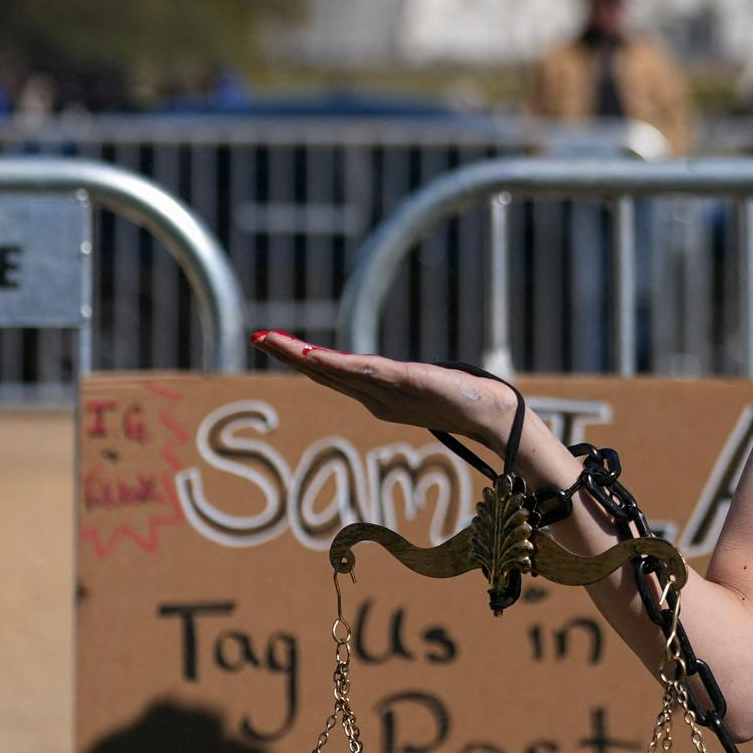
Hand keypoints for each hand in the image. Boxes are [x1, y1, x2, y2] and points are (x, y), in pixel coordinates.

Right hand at [251, 330, 517, 447]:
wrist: (495, 415)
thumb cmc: (465, 403)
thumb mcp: (425, 389)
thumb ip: (404, 383)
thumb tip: (391, 373)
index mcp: (377, 396)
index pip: (331, 374)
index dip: (300, 360)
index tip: (268, 341)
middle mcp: (378, 396)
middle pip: (325, 372)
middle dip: (289, 354)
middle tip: (257, 336)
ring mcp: (390, 392)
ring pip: (339, 373)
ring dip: (304, 357)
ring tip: (274, 341)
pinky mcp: (410, 385)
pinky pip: (370, 375)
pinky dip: (341, 366)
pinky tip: (319, 356)